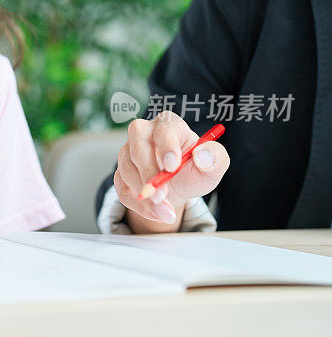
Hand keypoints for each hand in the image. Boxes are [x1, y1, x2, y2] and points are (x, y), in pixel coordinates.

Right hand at [114, 111, 229, 225]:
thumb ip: (216, 158)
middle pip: (138, 148)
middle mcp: (144, 132)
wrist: (177, 186)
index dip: (167, 147)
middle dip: (149, 175)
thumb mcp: (213, 167)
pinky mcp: (120, 170)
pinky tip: (156, 211)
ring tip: (166, 211)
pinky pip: (123, 188)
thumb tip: (203, 154)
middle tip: (162, 197)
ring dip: (145, 195)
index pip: (164, 130)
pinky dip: (139, 204)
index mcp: (169, 125)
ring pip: (128, 170)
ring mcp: (128, 150)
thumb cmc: (194, 170)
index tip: (172, 167)